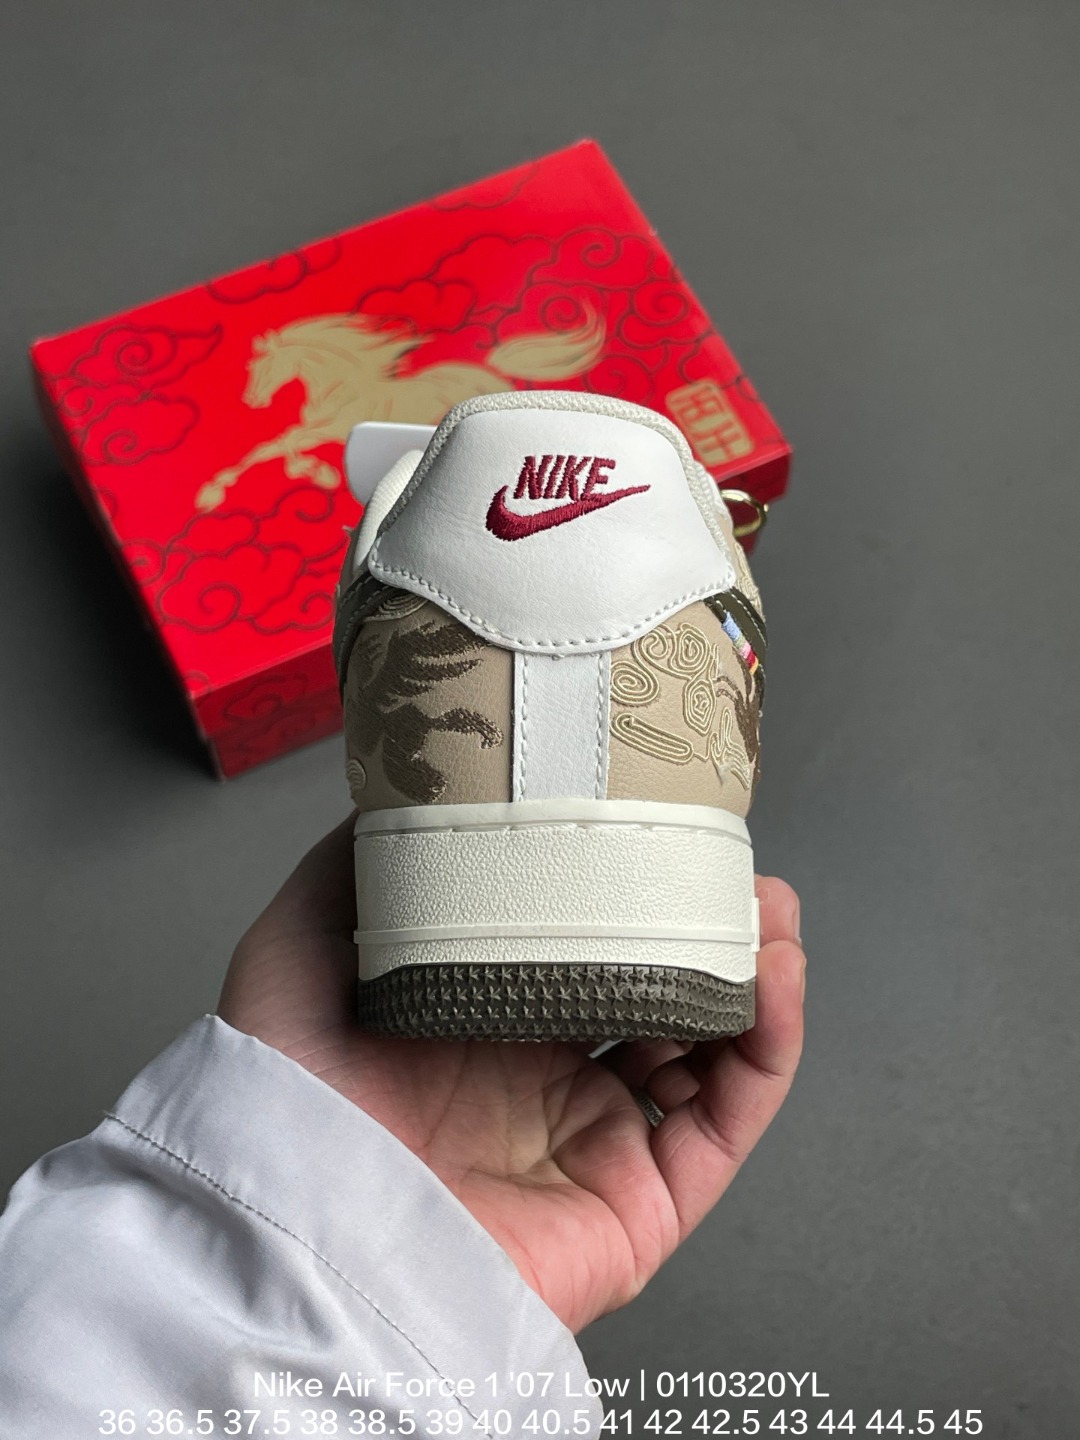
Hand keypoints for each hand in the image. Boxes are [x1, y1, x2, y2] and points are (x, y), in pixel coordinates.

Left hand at [219, 816, 804, 1332]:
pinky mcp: (639, 1204)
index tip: (658, 831)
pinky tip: (774, 978)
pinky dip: (770, 1048)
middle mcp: (545, 1080)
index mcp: (481, 1025)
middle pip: (656, 992)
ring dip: (755, 975)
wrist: (299, 1235)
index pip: (579, 948)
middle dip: (705, 926)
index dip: (625, 892)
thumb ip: (350, 870)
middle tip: (732, 865)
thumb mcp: (296, 950)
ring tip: (770, 909)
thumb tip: (406, 791)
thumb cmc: (287, 1101)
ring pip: (709, 1051)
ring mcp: (596, 1142)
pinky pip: (728, 1122)